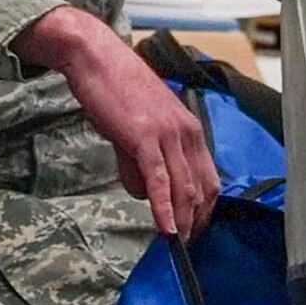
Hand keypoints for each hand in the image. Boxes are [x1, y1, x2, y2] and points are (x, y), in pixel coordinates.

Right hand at [15, 7, 219, 240]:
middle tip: (187, 245)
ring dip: (182, 221)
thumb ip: (142, 161)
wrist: (96, 58)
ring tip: (177, 244)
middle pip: (201, 188)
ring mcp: (167, 134)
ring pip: (183, 188)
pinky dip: (164, 209)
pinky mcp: (144, 137)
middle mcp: (186, 132)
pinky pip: (159, 180)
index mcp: (190, 128)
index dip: (205, 209)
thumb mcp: (137, 128)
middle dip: (196, 221)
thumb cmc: (115, 89)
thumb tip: (142, 191)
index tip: (195, 229)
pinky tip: (165, 229)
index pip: (209, 178)